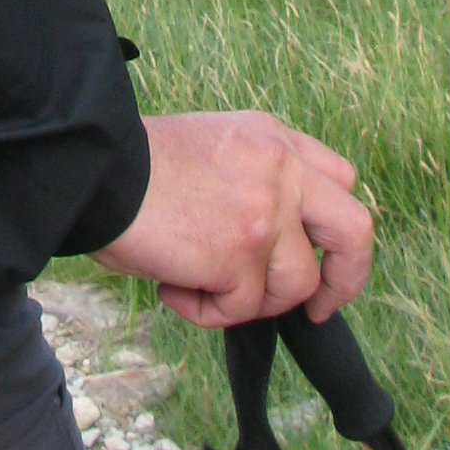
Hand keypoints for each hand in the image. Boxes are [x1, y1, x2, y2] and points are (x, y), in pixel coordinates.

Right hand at [94, 110, 372, 328]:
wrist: (94, 166)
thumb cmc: (135, 163)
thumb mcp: (213, 146)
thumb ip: (255, 179)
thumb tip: (273, 244)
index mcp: (273, 139)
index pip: (339, 180)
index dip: (333, 228)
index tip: (319, 258)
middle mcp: (281, 170)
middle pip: (355, 231)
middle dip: (346, 279)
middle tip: (319, 308)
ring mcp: (266, 214)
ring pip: (293, 287)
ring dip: (246, 300)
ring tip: (193, 281)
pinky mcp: (241, 256)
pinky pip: (241, 310)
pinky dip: (205, 311)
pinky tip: (171, 285)